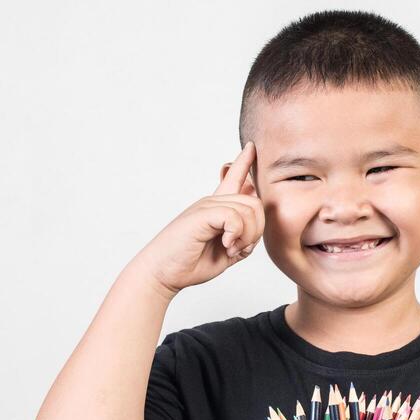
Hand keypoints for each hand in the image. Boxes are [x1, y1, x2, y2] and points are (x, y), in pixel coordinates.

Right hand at [136, 141, 264, 294]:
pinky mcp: (202, 214)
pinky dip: (236, 235)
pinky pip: (234, 216)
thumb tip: (255, 233)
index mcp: (217, 209)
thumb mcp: (225, 254)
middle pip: (255, 202)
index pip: (233, 178)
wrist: (162, 273)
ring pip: (248, 209)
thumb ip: (242, 241)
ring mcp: (206, 206)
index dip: (244, 163)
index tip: (251, 146)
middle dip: (257, 229)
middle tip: (240, 249)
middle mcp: (212, 203)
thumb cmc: (189, 264)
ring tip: (231, 249)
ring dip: (247, 235)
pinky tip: (226, 246)